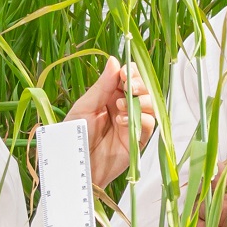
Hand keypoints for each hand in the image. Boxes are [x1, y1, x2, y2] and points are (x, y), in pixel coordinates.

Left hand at [68, 57, 158, 185]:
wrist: (76, 166)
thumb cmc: (75, 136)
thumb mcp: (85, 106)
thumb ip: (102, 85)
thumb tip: (114, 60)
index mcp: (110, 96)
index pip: (129, 78)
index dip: (130, 72)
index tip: (124, 73)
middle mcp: (124, 107)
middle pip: (144, 89)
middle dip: (139, 84)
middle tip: (128, 86)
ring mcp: (132, 123)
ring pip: (151, 105)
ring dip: (140, 101)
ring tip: (120, 106)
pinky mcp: (138, 140)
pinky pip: (149, 124)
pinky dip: (140, 119)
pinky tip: (123, 121)